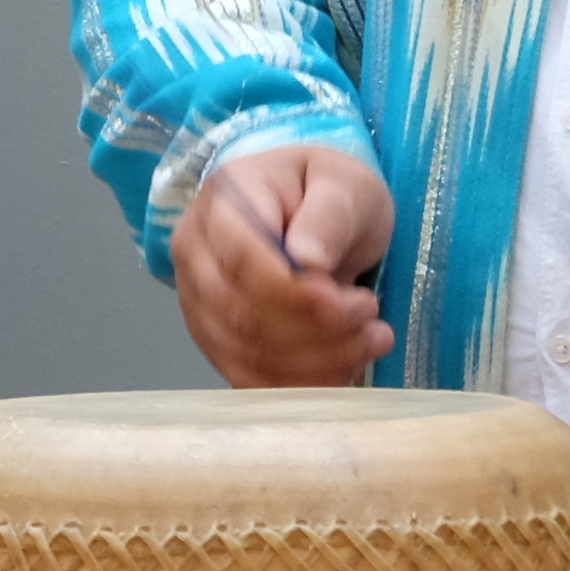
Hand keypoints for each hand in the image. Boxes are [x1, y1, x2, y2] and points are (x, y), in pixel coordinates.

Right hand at [175, 144, 393, 384]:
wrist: (314, 212)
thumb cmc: (328, 192)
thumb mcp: (345, 186)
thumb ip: (328, 217)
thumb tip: (307, 258)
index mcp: (223, 201)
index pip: (242, 260)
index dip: (296, 295)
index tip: (352, 305)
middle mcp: (196, 252)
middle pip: (241, 314)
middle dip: (316, 332)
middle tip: (373, 319)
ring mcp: (197, 300)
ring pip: (245, 353)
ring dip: (317, 361)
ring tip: (371, 339)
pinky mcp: (215, 338)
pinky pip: (247, 378)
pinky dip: (300, 384)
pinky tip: (344, 368)